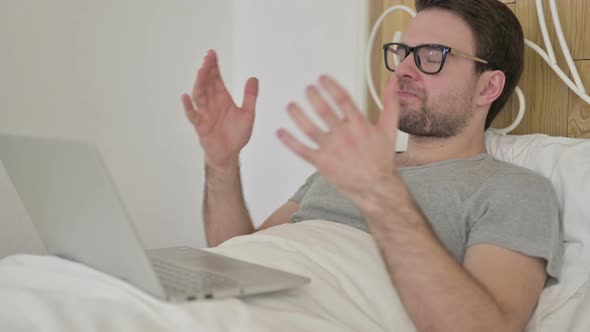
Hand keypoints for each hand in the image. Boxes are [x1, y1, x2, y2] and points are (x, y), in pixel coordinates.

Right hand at [182, 50, 258, 169]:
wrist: (230, 154)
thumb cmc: (237, 134)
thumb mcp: (248, 113)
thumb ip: (250, 97)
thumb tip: (254, 78)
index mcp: (222, 98)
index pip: (216, 78)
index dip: (214, 66)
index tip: (212, 53)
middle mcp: (212, 103)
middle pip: (207, 83)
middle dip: (207, 70)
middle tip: (207, 58)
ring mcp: (205, 113)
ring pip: (199, 95)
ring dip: (199, 83)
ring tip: (201, 71)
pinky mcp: (200, 125)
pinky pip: (193, 114)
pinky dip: (188, 106)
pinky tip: (185, 96)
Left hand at [277, 75, 399, 203]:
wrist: (376, 188)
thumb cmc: (381, 161)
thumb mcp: (389, 130)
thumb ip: (390, 105)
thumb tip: (393, 84)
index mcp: (359, 125)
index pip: (342, 99)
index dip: (330, 86)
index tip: (322, 79)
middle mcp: (344, 136)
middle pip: (323, 110)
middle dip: (313, 96)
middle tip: (307, 89)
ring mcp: (332, 150)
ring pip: (309, 129)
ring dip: (297, 115)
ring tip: (291, 105)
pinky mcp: (322, 163)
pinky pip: (302, 150)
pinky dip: (289, 141)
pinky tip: (280, 132)